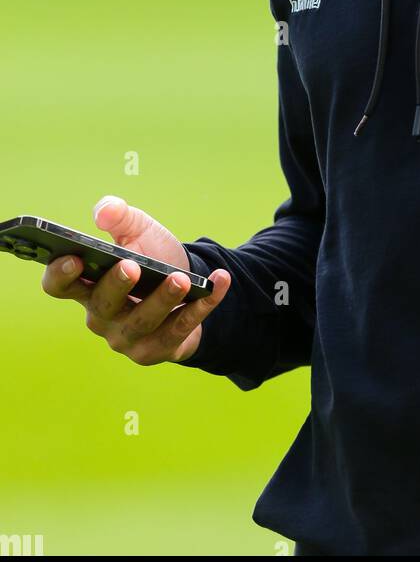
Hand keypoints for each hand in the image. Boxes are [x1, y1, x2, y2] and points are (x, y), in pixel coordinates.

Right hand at [41, 195, 230, 364]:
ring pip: (143, 322)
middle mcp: (102, 316)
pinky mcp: (159, 350)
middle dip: (117, 286)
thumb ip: (119, 216)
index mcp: (87, 287)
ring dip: (164, 299)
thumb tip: (104, 211)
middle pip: (102, 305)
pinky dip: (202, 306)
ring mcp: (128, 338)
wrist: (189, 283)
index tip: (73, 258)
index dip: (60, 274)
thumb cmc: (152, 256)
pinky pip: (180, 330)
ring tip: (181, 278)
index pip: (59, 286)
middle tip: (132, 266)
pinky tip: (218, 283)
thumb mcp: (137, 230)